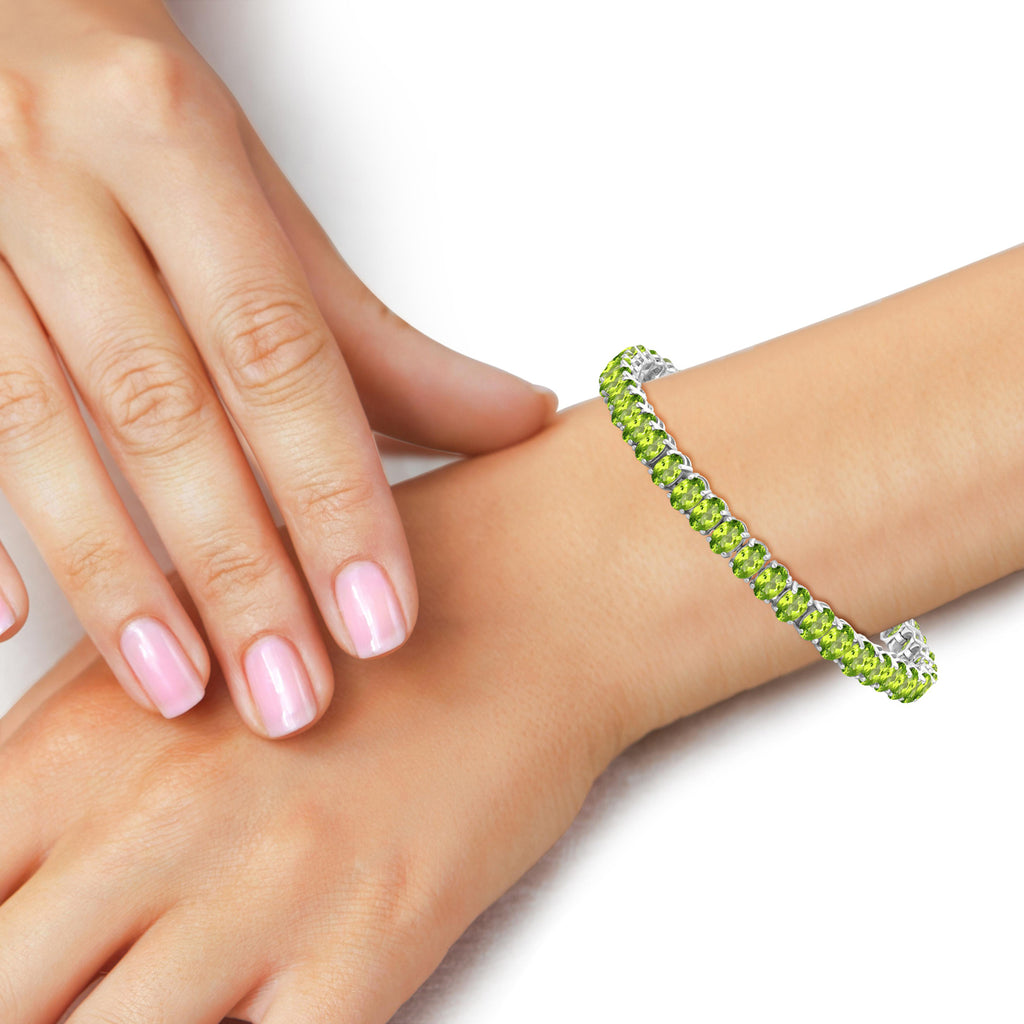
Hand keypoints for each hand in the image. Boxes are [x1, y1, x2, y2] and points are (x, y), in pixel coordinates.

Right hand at [0, 0, 555, 736]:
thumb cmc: (137, 112)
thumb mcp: (261, 198)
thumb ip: (376, 329)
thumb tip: (515, 423)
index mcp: (173, 143)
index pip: (277, 350)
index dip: (332, 492)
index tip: (378, 620)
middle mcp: (52, 175)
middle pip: (162, 404)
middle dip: (232, 564)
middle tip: (291, 696)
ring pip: (29, 424)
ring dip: (110, 571)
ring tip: (179, 688)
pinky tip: (5, 623)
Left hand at [0, 403, 662, 1023]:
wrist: (526, 601)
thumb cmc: (356, 611)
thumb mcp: (179, 641)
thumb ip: (62, 760)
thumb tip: (13, 862)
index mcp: (87, 739)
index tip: (14, 961)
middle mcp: (158, 822)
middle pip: (2, 997)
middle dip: (21, 1009)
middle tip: (63, 994)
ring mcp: (269, 890)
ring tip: (143, 1002)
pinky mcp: (374, 942)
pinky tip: (246, 1021)